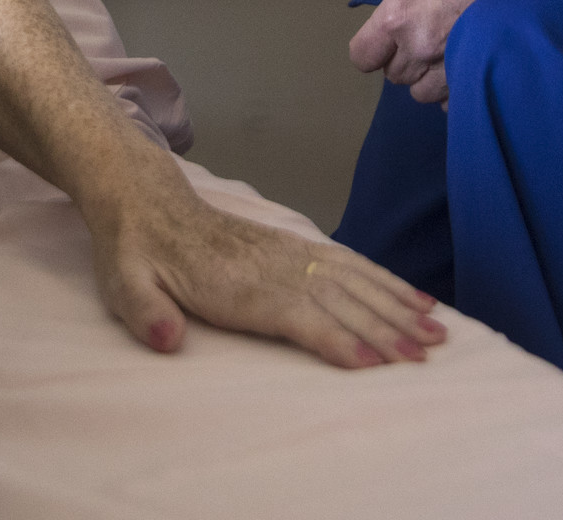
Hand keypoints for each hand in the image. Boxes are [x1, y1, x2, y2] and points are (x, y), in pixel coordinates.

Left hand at [92, 177, 444, 368]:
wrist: (145, 199)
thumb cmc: (136, 252)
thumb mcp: (125, 283)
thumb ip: (145, 311)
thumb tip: (166, 338)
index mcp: (237, 283)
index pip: (298, 314)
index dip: (335, 338)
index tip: (373, 363)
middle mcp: (273, 267)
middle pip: (340, 299)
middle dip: (385, 328)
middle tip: (426, 356)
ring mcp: (289, 255)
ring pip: (354, 280)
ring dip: (397, 305)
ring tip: (437, 331)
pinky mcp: (294, 250)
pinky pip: (350, 264)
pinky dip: (386, 281)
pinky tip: (415, 298)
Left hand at [349, 0, 511, 104]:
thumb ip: (403, 13)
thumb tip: (394, 36)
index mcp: (399, 16)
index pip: (362, 56)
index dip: (375, 53)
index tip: (386, 48)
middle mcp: (418, 45)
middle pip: (395, 76)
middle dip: (409, 63)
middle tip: (431, 41)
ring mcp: (448, 67)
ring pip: (422, 93)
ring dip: (432, 79)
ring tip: (453, 53)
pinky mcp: (477, 79)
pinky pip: (452, 102)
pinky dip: (457, 90)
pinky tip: (470, 66)